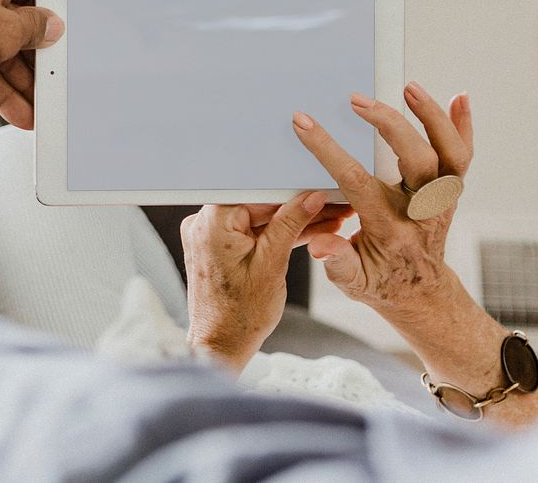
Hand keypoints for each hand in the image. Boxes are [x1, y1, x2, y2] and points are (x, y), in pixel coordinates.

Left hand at [0, 0, 63, 127]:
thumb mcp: (5, 29)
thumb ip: (34, 29)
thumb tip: (52, 26)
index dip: (48, 14)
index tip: (62, 36)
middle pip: (13, 24)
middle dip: (32, 59)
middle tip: (51, 80)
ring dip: (17, 81)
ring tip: (37, 107)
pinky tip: (17, 111)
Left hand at [180, 193, 350, 371]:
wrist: (221, 345)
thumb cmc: (241, 316)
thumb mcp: (273, 264)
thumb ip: (290, 224)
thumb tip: (310, 198)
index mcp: (213, 223)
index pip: (259, 194)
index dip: (294, 192)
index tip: (321, 191)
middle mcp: (203, 224)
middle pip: (259, 205)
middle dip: (298, 208)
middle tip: (333, 207)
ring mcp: (208, 236)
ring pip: (258, 220)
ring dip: (291, 223)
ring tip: (329, 222)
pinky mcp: (215, 248)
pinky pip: (249, 233)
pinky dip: (274, 236)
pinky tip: (307, 234)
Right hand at [291, 82, 472, 322]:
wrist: (420, 293)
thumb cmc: (379, 282)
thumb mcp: (351, 281)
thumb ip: (336, 261)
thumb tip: (320, 244)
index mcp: (390, 230)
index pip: (357, 182)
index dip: (328, 150)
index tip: (305, 123)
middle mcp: (422, 212)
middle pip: (417, 160)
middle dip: (389, 125)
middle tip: (358, 101)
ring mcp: (441, 200)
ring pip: (449, 153)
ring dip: (432, 117)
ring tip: (409, 87)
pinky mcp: (450, 191)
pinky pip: (463, 155)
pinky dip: (463, 125)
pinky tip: (458, 97)